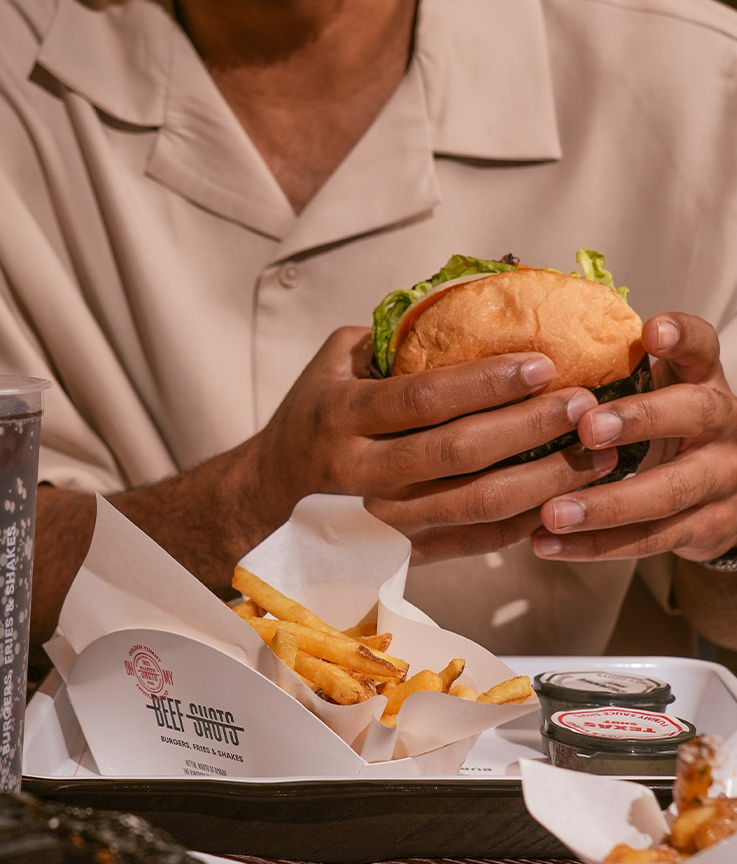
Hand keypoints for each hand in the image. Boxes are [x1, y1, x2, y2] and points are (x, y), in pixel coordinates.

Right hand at [249, 327, 617, 562]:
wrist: (267, 500)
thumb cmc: (311, 419)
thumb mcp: (332, 365)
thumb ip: (393, 342)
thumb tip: (471, 308)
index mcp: (342, 416)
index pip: (425, 398)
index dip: (488, 382)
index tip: (544, 363)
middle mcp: (361, 472)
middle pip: (459, 453)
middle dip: (530, 426)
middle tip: (585, 404)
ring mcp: (383, 521)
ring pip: (476, 505)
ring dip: (545, 480)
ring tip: (596, 454)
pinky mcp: (403, 554)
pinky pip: (475, 543)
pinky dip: (525, 523)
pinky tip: (564, 498)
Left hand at [533, 313, 736, 564]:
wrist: (721, 488)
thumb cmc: (660, 423)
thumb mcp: (651, 388)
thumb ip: (611, 372)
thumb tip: (520, 355)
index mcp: (701, 380)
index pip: (701, 346)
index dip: (681, 337)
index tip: (651, 332)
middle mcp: (719, 424)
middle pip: (692, 415)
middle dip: (639, 421)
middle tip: (588, 429)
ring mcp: (719, 479)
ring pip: (668, 492)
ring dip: (606, 505)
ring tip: (552, 512)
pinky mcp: (706, 528)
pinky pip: (649, 539)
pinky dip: (595, 545)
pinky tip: (547, 543)